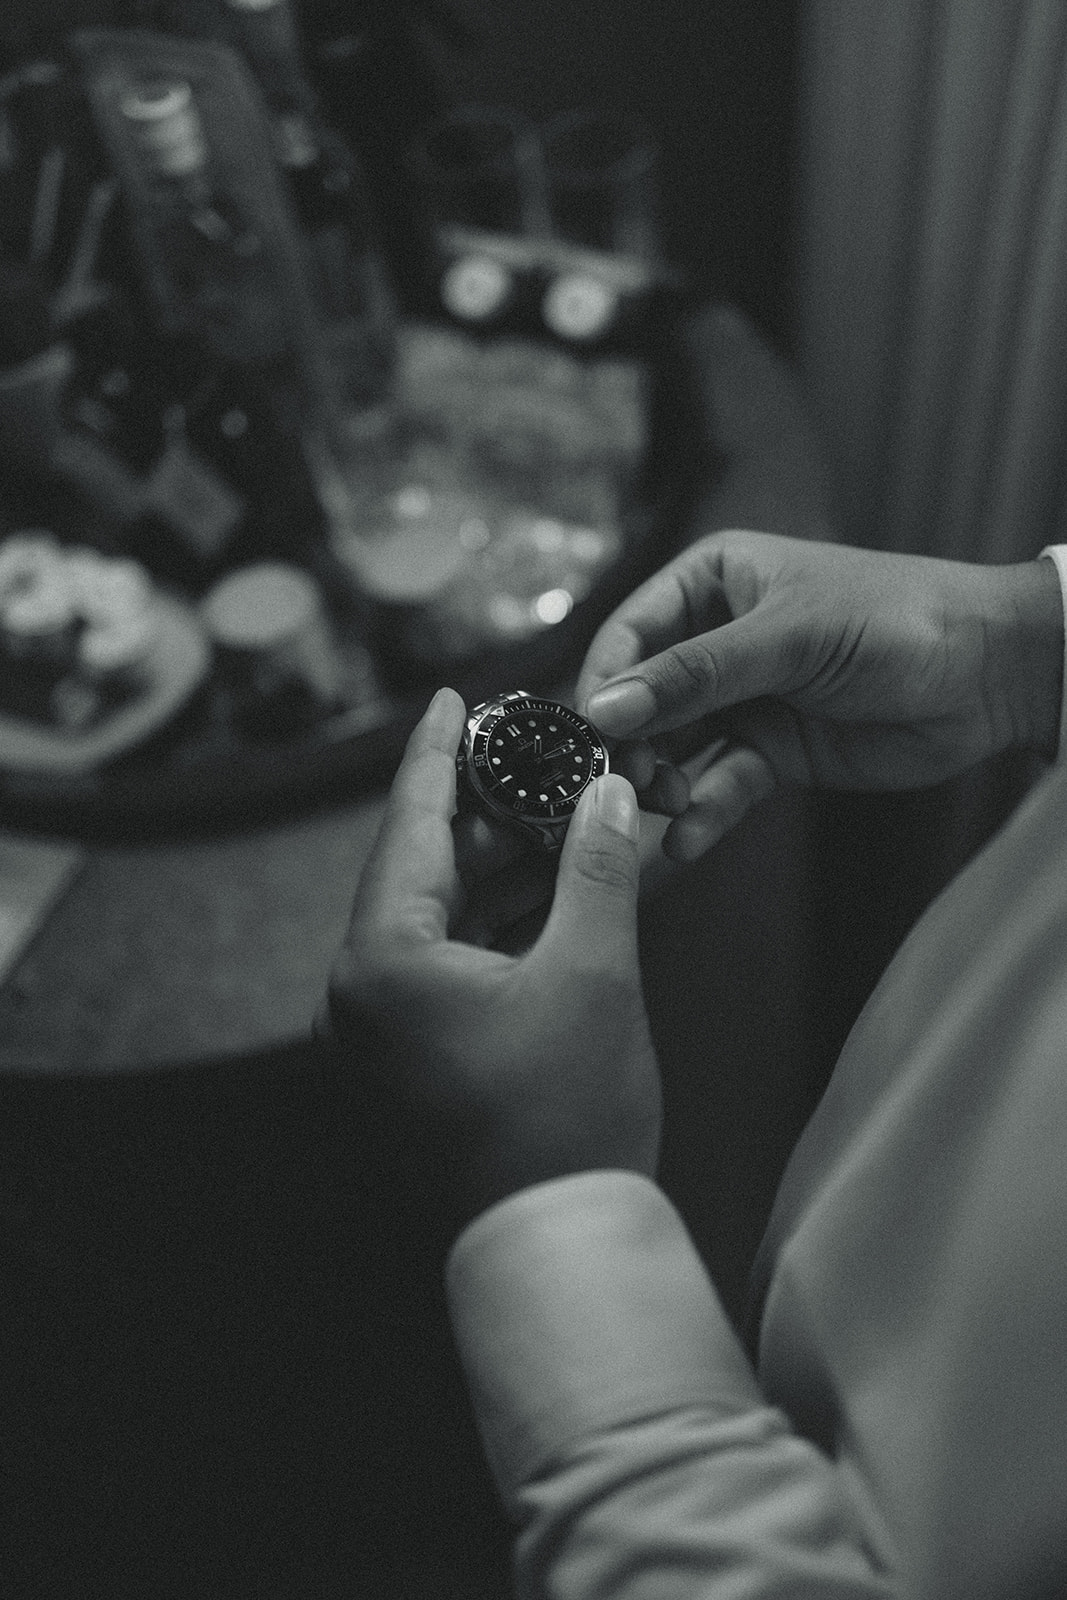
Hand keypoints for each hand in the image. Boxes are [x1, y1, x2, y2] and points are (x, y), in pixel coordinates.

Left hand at [322, 687, 660, 1236]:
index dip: (436, 753)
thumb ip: (596, 869)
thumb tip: (607, 793)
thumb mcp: (593, 975)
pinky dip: (495, 926)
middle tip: (532, 753)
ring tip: (556, 813)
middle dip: (481, 810)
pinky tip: (549, 892)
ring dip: (496, 869)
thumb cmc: (567, 1120)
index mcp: (381, 961)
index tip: (451, 697)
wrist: (553, 1249)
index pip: (408, 826)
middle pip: (419, 868)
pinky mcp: (409, 1061)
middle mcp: (358, 993)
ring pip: (436, 918)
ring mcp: (378, 1033)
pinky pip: (446, 967)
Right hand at [576, 530, 1062, 862]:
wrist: (993, 675)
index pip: (630, 635)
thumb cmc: (898, 620)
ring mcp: (742, 698)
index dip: (605, 686)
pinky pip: (719, 783)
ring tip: (665, 811)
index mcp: (712, 581)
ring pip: (674, 748)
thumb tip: (605, 709)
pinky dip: (702, 812)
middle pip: (643, 699)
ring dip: (662, 785)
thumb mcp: (790, 638)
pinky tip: (688, 839)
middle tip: (628, 786)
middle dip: (630, 746)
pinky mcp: (771, 751)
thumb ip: (696, 676)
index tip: (590, 736)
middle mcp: (716, 638)